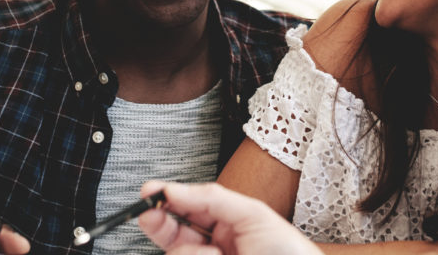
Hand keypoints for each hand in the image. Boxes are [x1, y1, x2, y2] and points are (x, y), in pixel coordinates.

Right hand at [137, 181, 321, 254]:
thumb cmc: (288, 251)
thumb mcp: (253, 214)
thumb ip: (213, 198)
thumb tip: (176, 189)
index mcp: (225, 222)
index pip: (186, 207)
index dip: (165, 200)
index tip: (149, 194)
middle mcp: (213, 245)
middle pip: (172, 233)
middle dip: (161, 223)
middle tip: (150, 215)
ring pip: (176, 252)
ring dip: (190, 252)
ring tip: (215, 253)